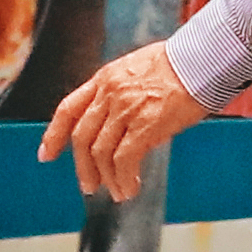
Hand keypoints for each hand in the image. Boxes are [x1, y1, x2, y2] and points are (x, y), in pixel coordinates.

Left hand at [45, 42, 221, 202]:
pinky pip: (124, 159)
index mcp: (106, 78)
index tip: (46, 154)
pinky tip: (130, 188)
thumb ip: (124, 94)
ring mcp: (126, 109)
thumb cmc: (184, 63)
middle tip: (89, 186)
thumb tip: (128, 129)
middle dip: (82, 167)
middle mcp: (110, 93)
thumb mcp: (140, 70)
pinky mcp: (146, 124)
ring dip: (106, 178)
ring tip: (117, 193)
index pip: (68, 109)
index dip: (54, 135)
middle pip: (81, 137)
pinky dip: (123, 179)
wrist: (205, 58)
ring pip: (101, 152)